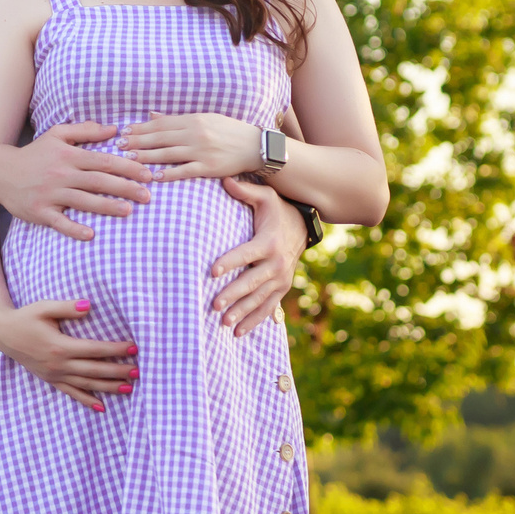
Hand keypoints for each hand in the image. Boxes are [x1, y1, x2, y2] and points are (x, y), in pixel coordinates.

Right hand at [0, 123, 153, 239]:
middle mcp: (61, 174)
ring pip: (84, 201)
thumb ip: (86, 130)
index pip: (104, 161)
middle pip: (99, 181)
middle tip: (148, 197)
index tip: (148, 175)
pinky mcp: (40, 212)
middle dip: (126, 188)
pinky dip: (74, 229)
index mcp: (68, 155)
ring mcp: (50, 194)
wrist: (0, 172)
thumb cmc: (34, 154)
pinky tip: (91, 234)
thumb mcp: (57, 134)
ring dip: (107, 206)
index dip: (128, 167)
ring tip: (129, 211)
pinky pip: (60, 222)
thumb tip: (114, 129)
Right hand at [0, 298, 137, 411]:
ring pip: (87, 384)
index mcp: (60, 346)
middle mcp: (59, 364)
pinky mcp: (51, 380)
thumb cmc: (25, 317)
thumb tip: (89, 305)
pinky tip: (101, 407)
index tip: (133, 348)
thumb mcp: (44, 307)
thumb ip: (67, 307)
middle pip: (95, 370)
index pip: (95, 350)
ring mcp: (55, 375)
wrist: (3, 333)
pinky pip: (71, 393)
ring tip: (129, 388)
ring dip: (109, 387)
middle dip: (118, 371)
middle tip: (139, 371)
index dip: (115, 350)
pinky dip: (86, 401)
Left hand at [119, 110, 262, 179]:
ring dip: (146, 157)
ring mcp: (201, 151)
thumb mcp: (204, 118)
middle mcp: (195, 134)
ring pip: (167, 154)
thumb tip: (152, 115)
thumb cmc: (228, 131)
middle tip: (119, 145)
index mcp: (193, 120)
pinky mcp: (208, 167)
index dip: (140, 128)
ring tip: (129, 160)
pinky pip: (184, 171)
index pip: (160, 124)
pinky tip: (154, 176)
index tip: (124, 131)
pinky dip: (169, 173)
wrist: (254, 146)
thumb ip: (177, 119)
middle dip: (137, 141)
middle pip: (160, 138)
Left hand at [208, 178, 307, 335]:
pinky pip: (268, 308)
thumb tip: (224, 180)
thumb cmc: (277, 210)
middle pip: (252, 282)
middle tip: (214, 305)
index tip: (212, 271)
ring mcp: (281, 279)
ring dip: (242, 312)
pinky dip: (254, 321)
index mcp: (269, 242)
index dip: (229, 261)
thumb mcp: (266, 197)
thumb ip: (245, 191)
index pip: (246, 254)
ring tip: (224, 323)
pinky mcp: (282, 288)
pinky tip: (237, 333)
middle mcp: (276, 264)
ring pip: (260, 299)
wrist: (302, 227)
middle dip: (234, 295)